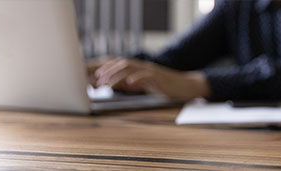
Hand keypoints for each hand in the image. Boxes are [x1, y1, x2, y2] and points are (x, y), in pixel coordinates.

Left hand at [87, 58, 209, 100]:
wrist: (186, 86)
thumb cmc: (166, 86)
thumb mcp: (146, 84)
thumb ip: (132, 83)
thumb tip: (117, 84)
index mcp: (140, 68)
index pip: (119, 64)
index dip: (106, 68)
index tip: (94, 75)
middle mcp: (144, 66)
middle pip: (122, 64)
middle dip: (108, 71)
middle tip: (97, 80)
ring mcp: (152, 71)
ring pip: (131, 68)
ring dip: (117, 75)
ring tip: (108, 84)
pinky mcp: (159, 77)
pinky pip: (146, 75)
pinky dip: (136, 78)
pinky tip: (129, 83)